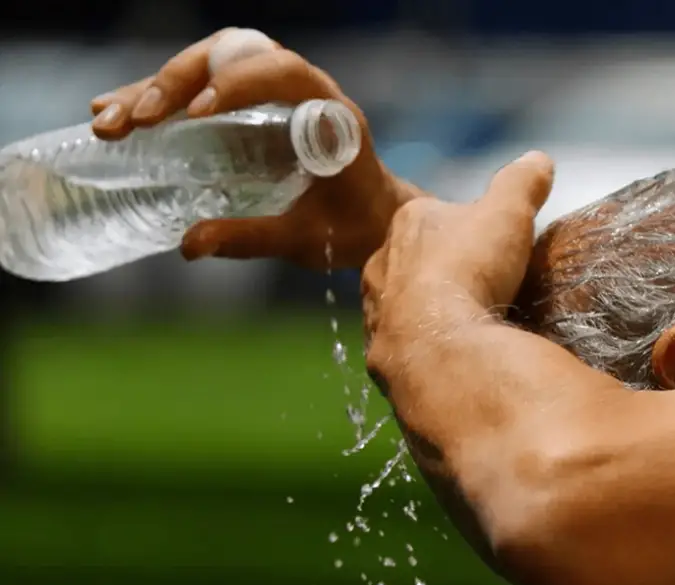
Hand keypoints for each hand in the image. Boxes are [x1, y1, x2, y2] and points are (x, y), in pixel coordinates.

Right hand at [89, 28, 418, 269]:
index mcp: (329, 110)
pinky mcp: (245, 108)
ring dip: (153, 89)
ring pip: (205, 68)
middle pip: (230, 58)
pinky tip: (117, 117)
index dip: (238, 83)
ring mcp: (268, 93)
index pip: (282, 72)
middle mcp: (298, 89)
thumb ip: (254, 238)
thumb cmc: (352, 228)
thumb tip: (190, 244)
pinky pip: (197, 89)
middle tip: (136, 120)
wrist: (375, 223)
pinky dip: (158, 101)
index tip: (199, 112)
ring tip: (108, 121)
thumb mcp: (307, 238)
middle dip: (175, 83)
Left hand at [361, 151, 554, 351]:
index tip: (487, 246)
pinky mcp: (376, 349)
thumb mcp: (509, 213)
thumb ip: (522, 183)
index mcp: (409, 220)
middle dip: (440, 270)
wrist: (437, 342)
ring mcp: (374, 308)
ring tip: (461, 325)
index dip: (463, 229)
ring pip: (402, 302)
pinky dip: (421, 345)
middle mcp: (381, 260)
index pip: (436, 216)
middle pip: (415, 259)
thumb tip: (539, 159)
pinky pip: (400, 343)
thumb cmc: (471, 267)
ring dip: (426, 309)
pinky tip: (445, 353)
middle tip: (478, 288)